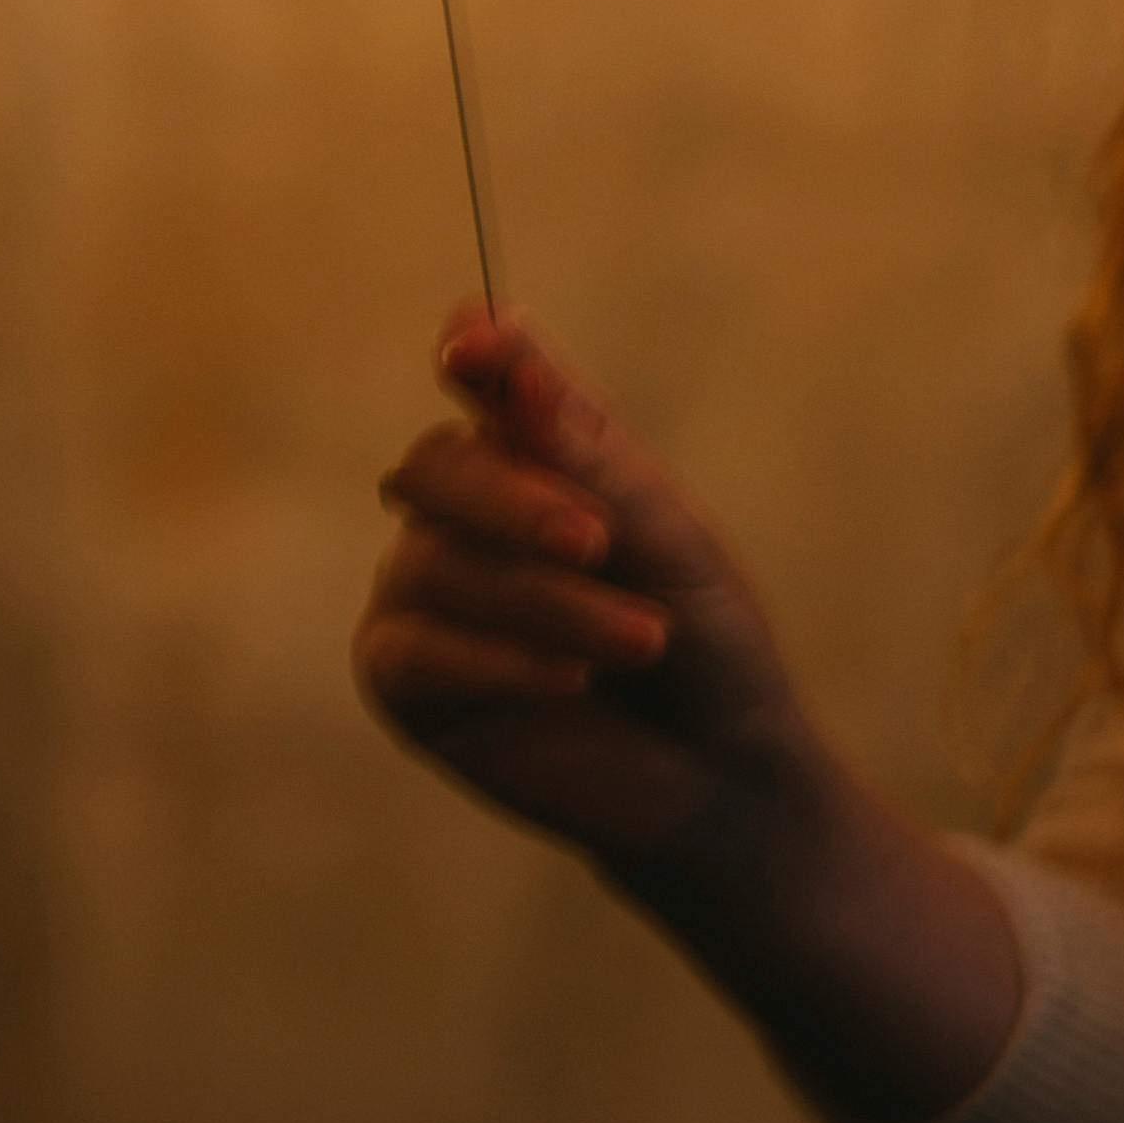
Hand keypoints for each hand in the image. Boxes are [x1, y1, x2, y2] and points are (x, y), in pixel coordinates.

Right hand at [354, 306, 841, 897]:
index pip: (482, 374)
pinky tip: (571, 677)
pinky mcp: (404, 682)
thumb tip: (504, 348)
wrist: (720, 775)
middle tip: (597, 538)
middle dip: (511, 498)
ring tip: (641, 641)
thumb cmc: (702, 639)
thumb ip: (580, 449)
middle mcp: (462, 512)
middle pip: (435, 465)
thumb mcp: (663, 534)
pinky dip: (497, 659)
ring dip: (543, 601)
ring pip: (433, 562)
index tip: (471, 347)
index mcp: (530, 452)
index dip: (472, 353)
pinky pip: (414, 649)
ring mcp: (423, 593)